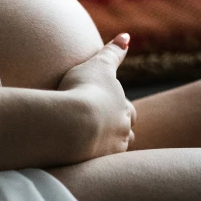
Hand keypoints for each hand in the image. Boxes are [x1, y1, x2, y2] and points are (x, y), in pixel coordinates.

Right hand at [57, 33, 136, 160]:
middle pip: (124, 133)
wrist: (71, 122)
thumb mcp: (98, 65)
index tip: (109, 108)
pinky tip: (75, 154)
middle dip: (116, 130)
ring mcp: (109, 150)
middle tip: (100, 127)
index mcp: (124, 109)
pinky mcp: (93, 164)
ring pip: (112, 149)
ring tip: (88, 143)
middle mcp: (122, 131)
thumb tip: (127, 36)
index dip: (120, 109)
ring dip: (103, 144)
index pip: (128, 111)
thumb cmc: (83, 89)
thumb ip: (112, 52)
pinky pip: (93, 162)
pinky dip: (88, 156)